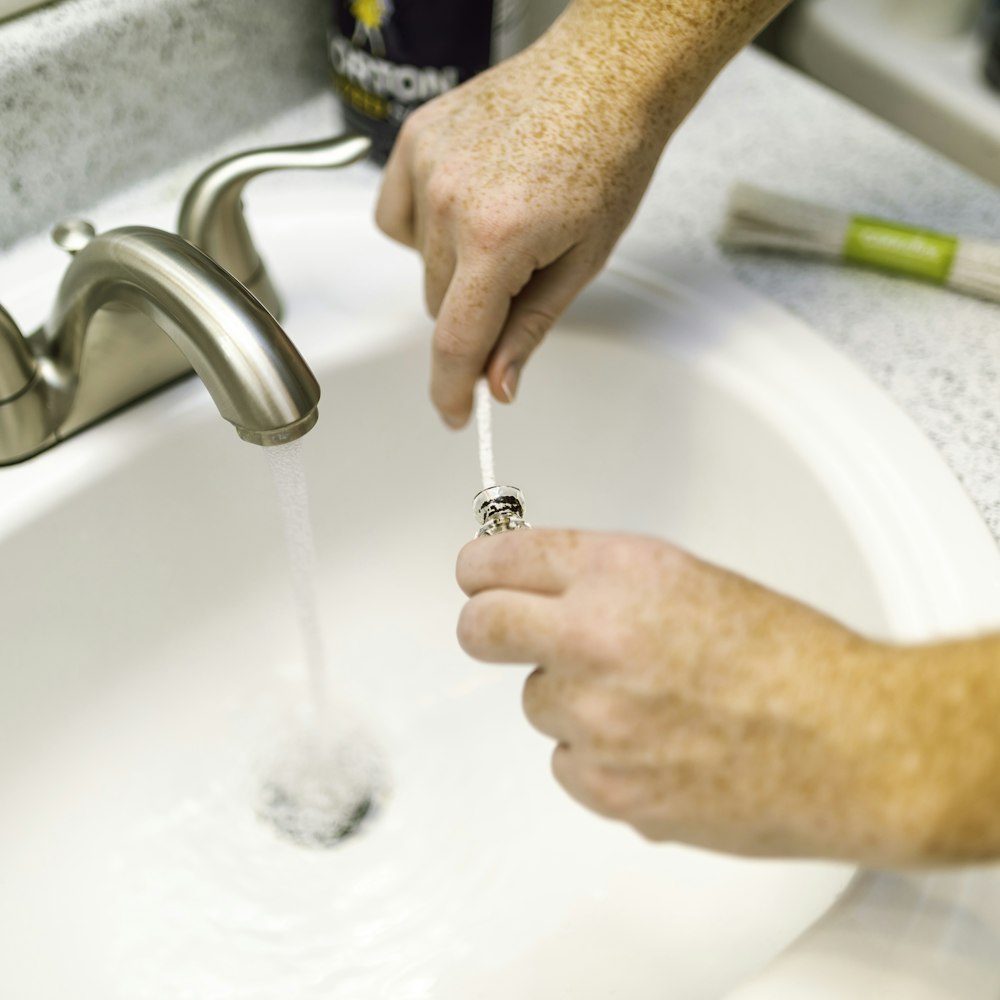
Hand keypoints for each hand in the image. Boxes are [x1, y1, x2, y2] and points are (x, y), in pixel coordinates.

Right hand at [375, 15, 672, 426]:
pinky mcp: (415, 139)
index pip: (457, 339)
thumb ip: (529, 328)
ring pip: (420, 265)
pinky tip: (464, 209)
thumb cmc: (609, 159)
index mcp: (499, 237)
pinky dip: (423, 229)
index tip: (454, 414)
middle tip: (519, 279)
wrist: (606, 77)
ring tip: (502, 227)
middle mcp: (450, 201)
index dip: (452, 389)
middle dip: (474, 314)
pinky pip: (398, 217)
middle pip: (439, 305)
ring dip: (452, 269)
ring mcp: (426, 165)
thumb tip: (499, 383)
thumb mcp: (582, 262)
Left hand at [456, 529, 999, 863]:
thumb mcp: (690, 580)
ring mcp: (594, 716)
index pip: (495, 560)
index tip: (479, 577)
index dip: (481, 569)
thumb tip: (547, 589)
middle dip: (489, 627)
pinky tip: (654, 747)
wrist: (850, 743)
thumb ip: (607, 581)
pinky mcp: (605, 787)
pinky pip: (566, 762)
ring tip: (644, 703)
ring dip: (570, 700)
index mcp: (618, 572)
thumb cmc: (791, 659)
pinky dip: (596, 757)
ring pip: (535, 702)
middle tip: (510, 633)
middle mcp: (593, 637)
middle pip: (480, 628)